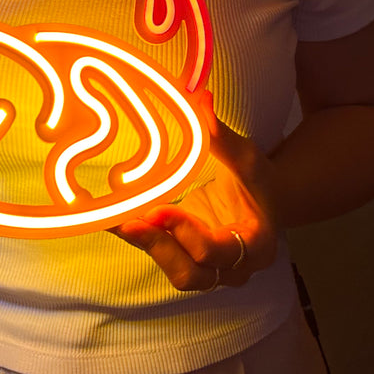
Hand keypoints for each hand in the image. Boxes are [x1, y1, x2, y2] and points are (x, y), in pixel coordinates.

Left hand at [110, 101, 279, 291]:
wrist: (262, 201)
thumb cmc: (258, 181)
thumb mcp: (245, 156)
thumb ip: (220, 135)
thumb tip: (199, 98)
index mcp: (256, 246)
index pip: (217, 252)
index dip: (186, 233)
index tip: (159, 209)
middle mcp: (233, 268)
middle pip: (191, 275)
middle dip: (158, 249)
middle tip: (129, 222)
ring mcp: (208, 269)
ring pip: (173, 271)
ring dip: (144, 246)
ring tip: (115, 220)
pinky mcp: (184, 258)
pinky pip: (159, 255)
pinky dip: (137, 240)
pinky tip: (110, 219)